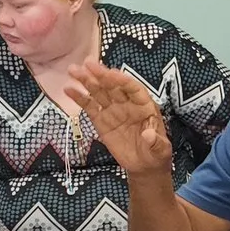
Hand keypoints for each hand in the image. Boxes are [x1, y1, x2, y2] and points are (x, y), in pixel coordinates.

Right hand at [66, 64, 173, 181]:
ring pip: (99, 92)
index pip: (133, 89)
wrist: (144, 165)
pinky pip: (89, 106)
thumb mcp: (161, 150)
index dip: (122, 81)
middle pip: (113, 86)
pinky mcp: (101, 120)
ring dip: (86, 80)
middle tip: (87, 64)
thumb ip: (156, 142)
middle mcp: (127, 104)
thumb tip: (149, 135)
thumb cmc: (156, 154)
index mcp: (144, 106)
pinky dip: (79, 98)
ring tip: (73, 70)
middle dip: (101, 75)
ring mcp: (113, 110)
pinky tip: (68, 89)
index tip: (110, 73)